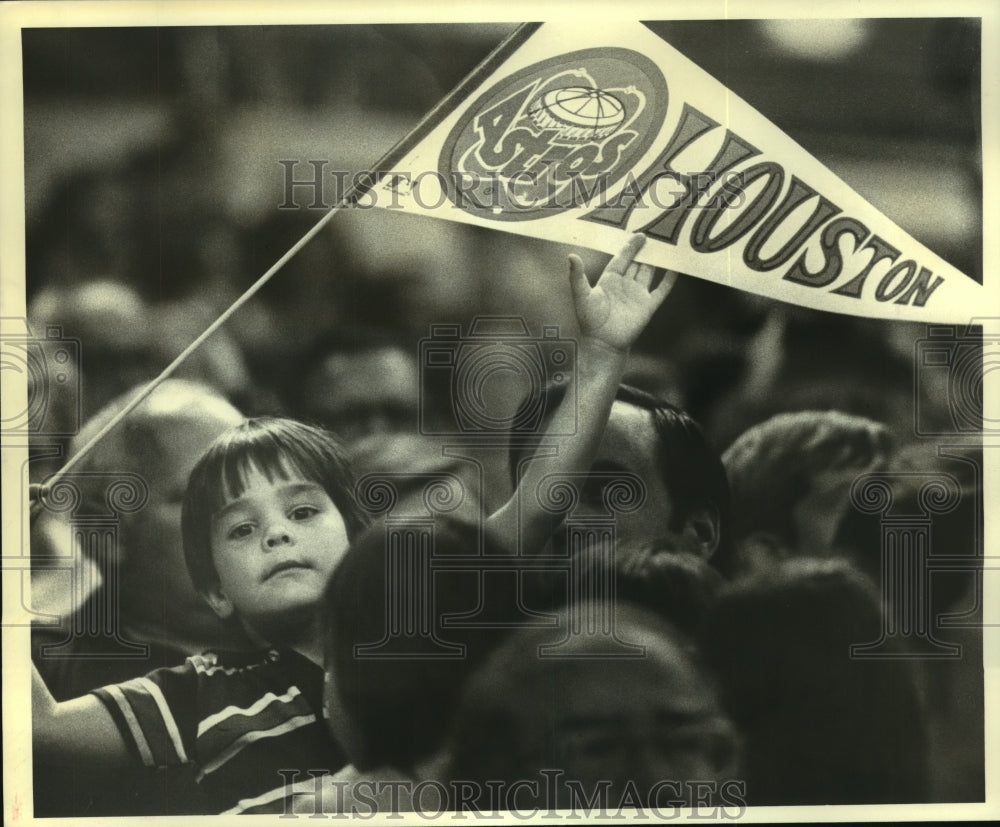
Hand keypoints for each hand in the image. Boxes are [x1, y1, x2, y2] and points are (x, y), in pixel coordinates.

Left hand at [569, 234, 676, 352]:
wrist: (603, 343)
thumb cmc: (590, 320)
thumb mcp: (581, 295)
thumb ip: (577, 276)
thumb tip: (571, 255)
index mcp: (610, 279)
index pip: (622, 258)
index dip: (630, 247)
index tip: (640, 235)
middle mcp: (625, 284)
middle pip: (638, 262)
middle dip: (646, 250)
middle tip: (657, 233)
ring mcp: (638, 294)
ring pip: (650, 272)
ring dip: (657, 260)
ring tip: (667, 245)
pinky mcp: (648, 305)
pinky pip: (661, 289)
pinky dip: (669, 279)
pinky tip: (676, 268)